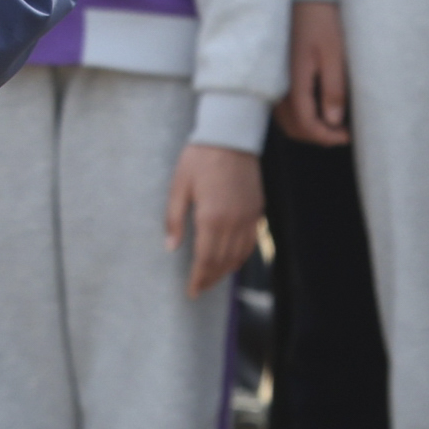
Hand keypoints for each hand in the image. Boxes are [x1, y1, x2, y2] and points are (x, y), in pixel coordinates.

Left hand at [166, 142, 264, 293]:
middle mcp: (233, 223)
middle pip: (223, 262)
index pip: (206, 260)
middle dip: (210, 279)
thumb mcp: (179, 186)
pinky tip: (232, 259)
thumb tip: (170, 247)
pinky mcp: (257, 210)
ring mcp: (248, 217)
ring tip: (213, 278)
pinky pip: (251, 242)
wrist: (230, 136)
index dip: (199, 279)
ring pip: (240, 255)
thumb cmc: (199, 158)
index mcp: (211, 218)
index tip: (192, 292)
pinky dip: (241, 256)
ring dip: (226, 271)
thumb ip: (174, 219)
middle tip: (200, 289)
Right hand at [275, 1, 349, 145]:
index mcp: (293, 82)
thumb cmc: (321, 21)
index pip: (306, 125)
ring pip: (287, 119)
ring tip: (333, 123)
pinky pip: (285, 106)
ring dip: (309, 127)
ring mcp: (275, 80)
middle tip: (342, 133)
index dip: (328, 137)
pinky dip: (301, 115)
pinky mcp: (277, 74)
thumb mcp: (334, 54)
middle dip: (318, 137)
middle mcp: (279, 85)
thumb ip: (333, 89)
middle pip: (294, 128)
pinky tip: (318, 107)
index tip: (348, 136)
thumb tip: (334, 122)